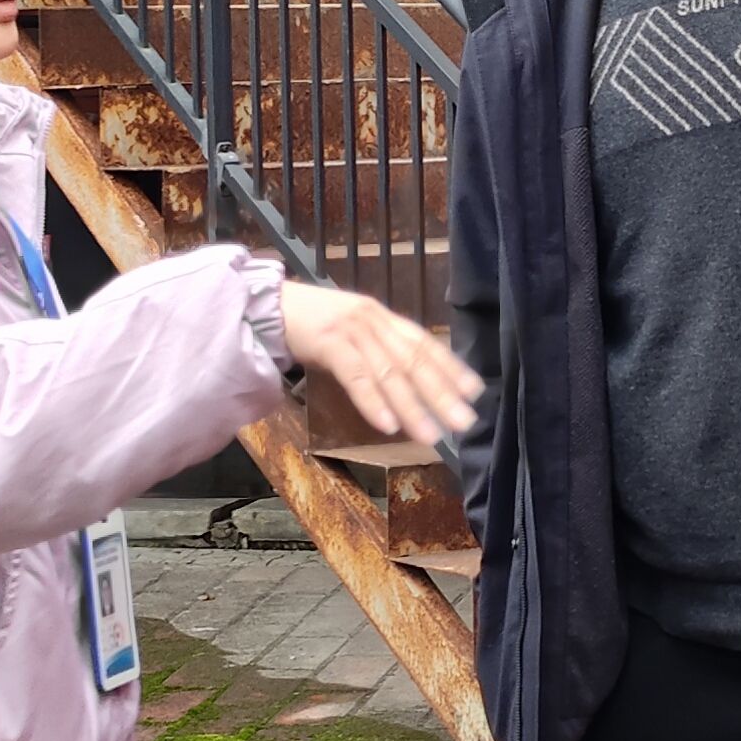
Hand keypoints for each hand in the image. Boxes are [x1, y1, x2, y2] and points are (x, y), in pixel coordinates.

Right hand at [277, 280, 483, 442]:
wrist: (265, 305)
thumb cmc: (309, 324)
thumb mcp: (351, 333)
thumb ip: (377, 351)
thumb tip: (408, 383)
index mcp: (382, 317)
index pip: (425, 343)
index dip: (451, 367)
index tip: (475, 392)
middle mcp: (373, 319)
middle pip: (415, 359)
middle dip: (442, 393)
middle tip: (466, 422)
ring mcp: (352, 329)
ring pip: (390, 372)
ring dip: (413, 407)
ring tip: (432, 435)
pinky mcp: (328, 341)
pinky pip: (356, 376)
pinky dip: (373, 402)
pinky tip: (388, 426)